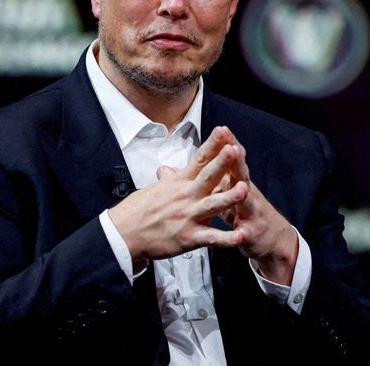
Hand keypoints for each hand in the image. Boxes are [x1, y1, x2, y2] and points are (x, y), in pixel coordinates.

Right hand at [107, 126, 248, 265]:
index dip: (213, 145)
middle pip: (208, 176)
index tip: (223, 131)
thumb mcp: (153, 189)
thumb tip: (166, 170)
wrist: (124, 234)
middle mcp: (186, 196)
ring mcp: (188, 216)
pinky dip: (228, 238)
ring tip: (244, 189)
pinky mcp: (189, 237)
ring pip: (213, 205)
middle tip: (235, 149)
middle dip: (223, 163)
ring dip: (230, 197)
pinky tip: (242, 234)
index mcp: (179, 183)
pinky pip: (212, 238)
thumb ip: (167, 180)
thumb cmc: (137, 211)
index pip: (199, 159)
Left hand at [213, 126, 298, 284]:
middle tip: (232, 147)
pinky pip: (247, 233)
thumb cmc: (245, 213)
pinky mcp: (252, 233)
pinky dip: (243, 233)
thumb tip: (190, 166)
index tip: (220, 129)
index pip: (231, 160)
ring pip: (247, 201)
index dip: (226, 145)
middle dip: (236, 161)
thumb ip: (211, 179)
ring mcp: (251, 212)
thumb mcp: (228, 192)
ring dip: (243, 193)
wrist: (274, 240)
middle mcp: (246, 193)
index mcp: (235, 182)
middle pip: (240, 174)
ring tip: (240, 186)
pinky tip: (242, 232)